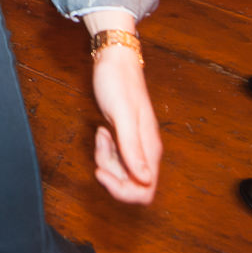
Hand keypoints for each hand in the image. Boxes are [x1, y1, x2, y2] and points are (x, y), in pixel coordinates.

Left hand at [91, 44, 161, 204]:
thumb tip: (145, 180)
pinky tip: (102, 130)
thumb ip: (133, 148)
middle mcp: (146, 151)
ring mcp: (134, 145)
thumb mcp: (123, 116)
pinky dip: (103, 150)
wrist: (114, 60)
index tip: (102, 173)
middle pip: (130, 185)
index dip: (123, 192)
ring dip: (104, 159)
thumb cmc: (118, 83)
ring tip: (101, 134)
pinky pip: (113, 157)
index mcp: (151, 150)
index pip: (145, 191)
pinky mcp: (124, 138)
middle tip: (100, 149)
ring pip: (119, 172)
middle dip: (110, 174)